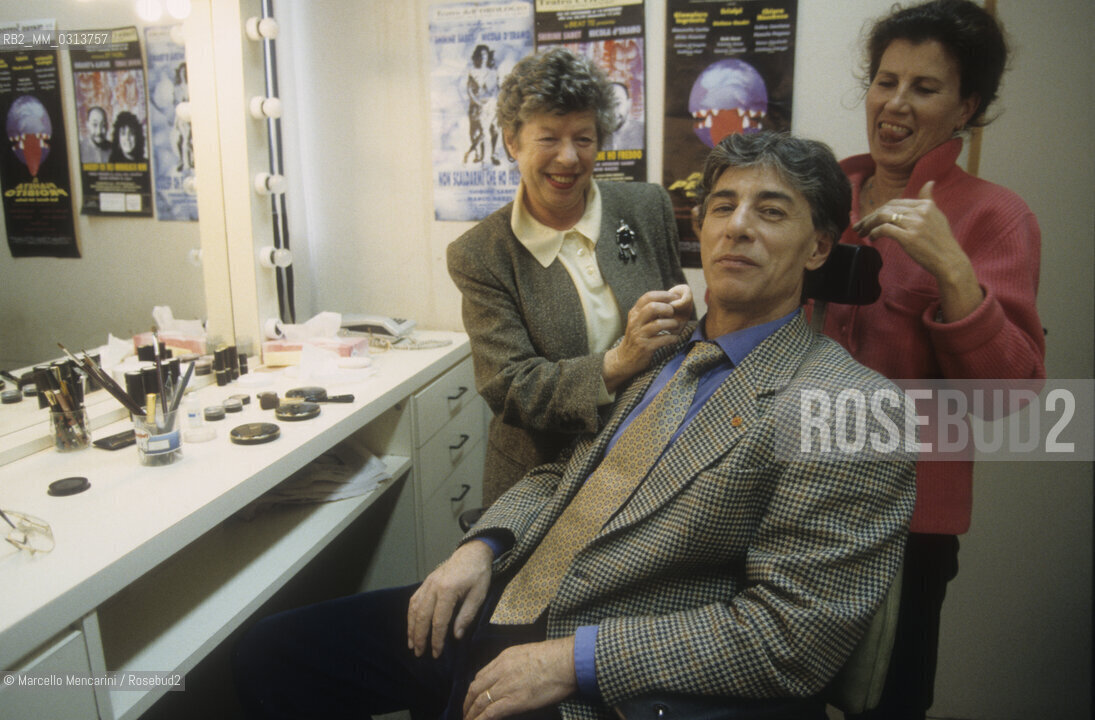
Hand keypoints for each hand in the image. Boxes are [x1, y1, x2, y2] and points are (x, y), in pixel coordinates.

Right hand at [407, 540, 492, 658]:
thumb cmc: (478, 574)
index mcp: (448, 590)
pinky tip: (412, 626)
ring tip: (412, 644)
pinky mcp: (426, 582)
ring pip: (414, 609)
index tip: (436, 654)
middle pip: (422, 616)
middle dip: (420, 637)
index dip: (437, 639)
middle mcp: (433, 587)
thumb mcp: (479, 595)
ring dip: (411, 628)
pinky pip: (414, 600)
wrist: (472, 552)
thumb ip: (466, 615)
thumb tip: (456, 636)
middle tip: (419, 654)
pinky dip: (411, 615)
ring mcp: (427, 583)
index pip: (439, 621)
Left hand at [463, 637, 576, 719]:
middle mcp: (501, 671)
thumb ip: (515, 664)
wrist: (567, 661)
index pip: (481, 675)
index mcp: (504, 658)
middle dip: (468, 703)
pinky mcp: (514, 701)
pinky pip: (490, 713)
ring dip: (471, 714)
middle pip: (475, 689)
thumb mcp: (528, 653)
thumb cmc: (556, 657)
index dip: (474, 689)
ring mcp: (506, 686)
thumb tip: (514, 677)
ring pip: (479, 702)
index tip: (473, 698)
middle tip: (466, 713)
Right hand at [603, 284, 692, 392]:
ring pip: (658, 324)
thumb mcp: (638, 321)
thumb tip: (671, 301)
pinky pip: (663, 339)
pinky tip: (674, 339)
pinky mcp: (645, 347)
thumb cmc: (637, 338)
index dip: (664, 295)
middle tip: (673, 313)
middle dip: (667, 308)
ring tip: (676, 326)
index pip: (648, 297)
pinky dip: (673, 338)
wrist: (624, 359)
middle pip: (652, 307)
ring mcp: (639, 335)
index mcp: (634, 313)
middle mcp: (635, 322)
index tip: (675, 297)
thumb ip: (650, 311)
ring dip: (672, 324)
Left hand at [852, 181, 981, 321]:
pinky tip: (872, 238)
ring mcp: (915, 224)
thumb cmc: (941, 242)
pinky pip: (884, 229)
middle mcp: (921, 211)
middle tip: (860, 226)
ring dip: (868, 224)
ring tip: (862, 232)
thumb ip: (929, 200)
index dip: (879, 210)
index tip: (870, 219)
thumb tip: (929, 183)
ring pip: (883, 216)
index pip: (895, 202)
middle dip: (870, 217)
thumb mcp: (938, 216)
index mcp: (926, 205)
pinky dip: (875, 232)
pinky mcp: (909, 237)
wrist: (950, 261)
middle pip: (886, 208)